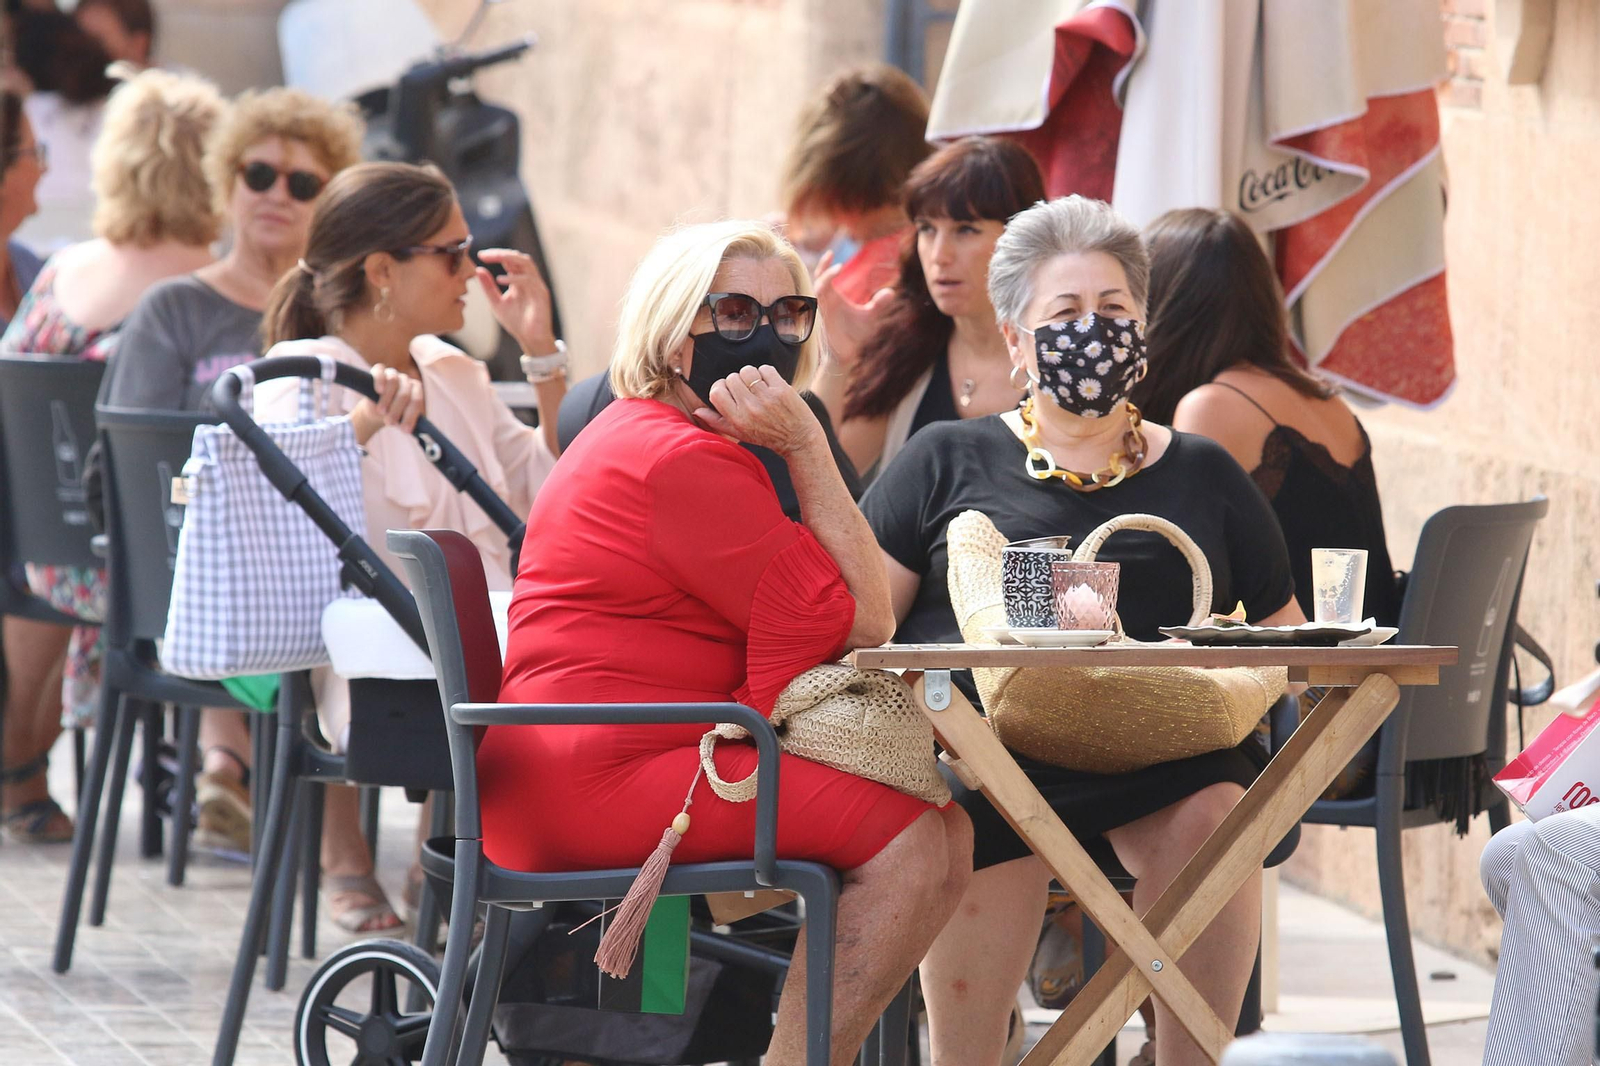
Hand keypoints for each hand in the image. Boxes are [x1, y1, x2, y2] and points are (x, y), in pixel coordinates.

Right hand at [351, 363, 424, 444]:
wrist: (375, 409)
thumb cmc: (392, 414)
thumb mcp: (402, 419)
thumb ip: (409, 422)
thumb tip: (419, 434)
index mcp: (415, 390)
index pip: (416, 401)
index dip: (410, 416)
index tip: (404, 429)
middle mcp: (406, 380)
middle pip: (404, 393)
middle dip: (397, 410)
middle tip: (390, 423)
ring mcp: (392, 373)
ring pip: (393, 381)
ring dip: (387, 398)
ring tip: (381, 411)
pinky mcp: (378, 370)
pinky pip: (380, 371)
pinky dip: (380, 380)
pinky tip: (379, 390)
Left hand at [476, 249, 556, 355]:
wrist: (531, 339)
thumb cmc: (516, 322)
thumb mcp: (496, 303)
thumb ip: (488, 287)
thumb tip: (478, 269)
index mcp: (519, 280)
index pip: (509, 260)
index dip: (496, 255)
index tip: (480, 255)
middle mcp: (529, 280)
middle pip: (518, 257)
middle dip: (502, 253)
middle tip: (485, 255)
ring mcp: (536, 286)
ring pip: (527, 263)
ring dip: (510, 258)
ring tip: (495, 259)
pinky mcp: (541, 295)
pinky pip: (529, 280)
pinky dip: (515, 278)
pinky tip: (501, 280)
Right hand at [693, 364, 824, 456]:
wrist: (798, 439)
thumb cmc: (767, 436)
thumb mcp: (740, 433)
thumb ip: (717, 422)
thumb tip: (697, 410)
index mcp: (737, 419)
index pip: (717, 391)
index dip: (721, 387)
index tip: (730, 391)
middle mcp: (750, 408)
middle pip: (731, 378)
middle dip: (737, 381)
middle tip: (747, 391)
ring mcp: (766, 398)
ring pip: (747, 371)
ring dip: (751, 375)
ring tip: (758, 386)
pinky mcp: (781, 389)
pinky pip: (765, 369)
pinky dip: (766, 374)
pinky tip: (770, 384)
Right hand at [813, 247, 895, 373]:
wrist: (847, 355)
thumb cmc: (855, 336)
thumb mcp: (869, 316)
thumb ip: (878, 304)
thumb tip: (891, 292)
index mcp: (833, 298)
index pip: (825, 276)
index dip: (826, 265)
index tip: (832, 252)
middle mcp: (826, 302)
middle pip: (818, 279)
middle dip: (822, 267)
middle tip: (831, 255)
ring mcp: (823, 311)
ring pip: (817, 289)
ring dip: (825, 278)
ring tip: (837, 270)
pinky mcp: (823, 320)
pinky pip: (819, 305)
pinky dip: (822, 296)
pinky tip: (829, 290)